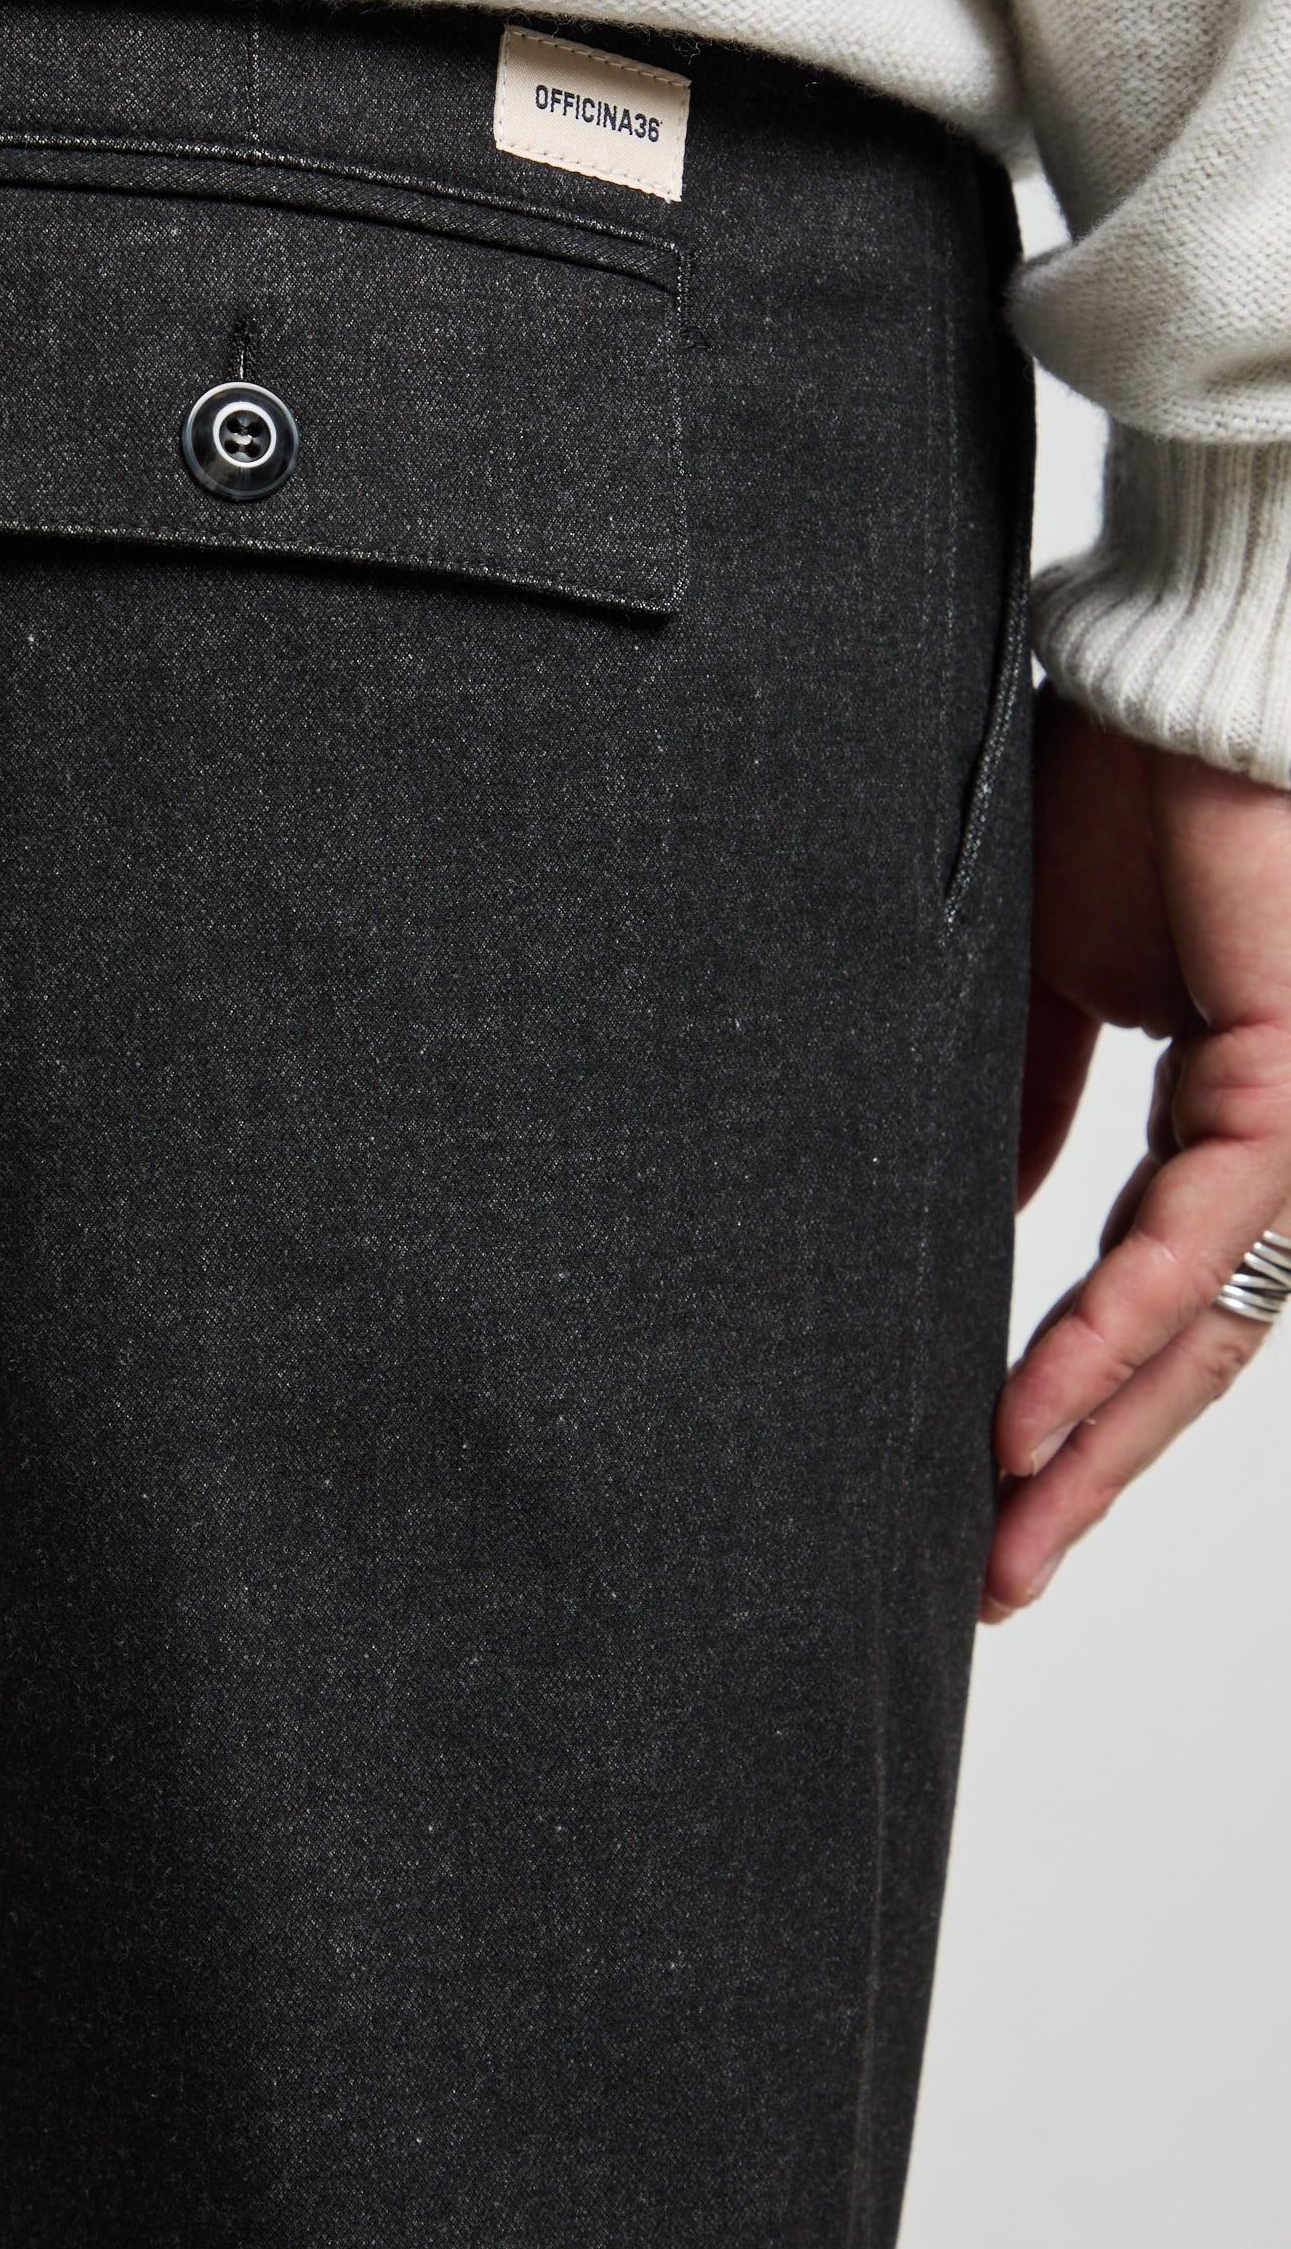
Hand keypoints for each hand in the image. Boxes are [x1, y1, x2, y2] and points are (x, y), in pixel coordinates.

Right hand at [984, 682, 1290, 1621]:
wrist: (1190, 674)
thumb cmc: (1130, 781)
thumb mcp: (1045, 974)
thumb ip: (1030, 1102)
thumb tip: (992, 1212)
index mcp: (1222, 1107)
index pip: (1150, 1285)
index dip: (1074, 1389)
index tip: (987, 1477)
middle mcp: (1275, 1137)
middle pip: (1184, 1342)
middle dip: (1087, 1467)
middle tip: (1000, 1573)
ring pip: (1199, 1329)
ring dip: (1096, 1445)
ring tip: (1010, 1542)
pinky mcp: (1289, 1096)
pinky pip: (1190, 1255)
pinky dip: (1101, 1343)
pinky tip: (1030, 1424)